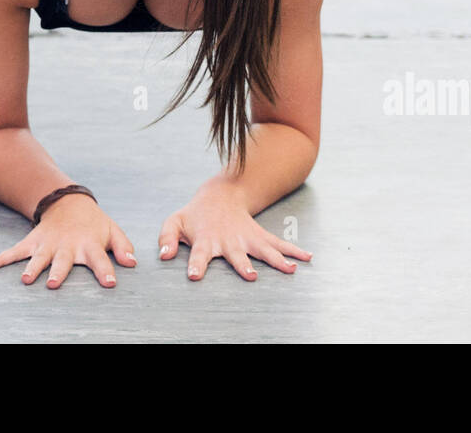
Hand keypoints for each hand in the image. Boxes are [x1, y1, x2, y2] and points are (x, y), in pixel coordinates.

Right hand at [0, 194, 136, 288]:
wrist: (68, 202)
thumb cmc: (93, 224)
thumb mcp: (112, 231)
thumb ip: (123, 247)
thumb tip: (132, 263)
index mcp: (89, 245)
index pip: (100, 258)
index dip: (105, 270)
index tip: (109, 283)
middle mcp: (67, 246)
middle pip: (63, 261)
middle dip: (58, 271)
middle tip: (54, 283)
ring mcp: (48, 244)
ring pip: (39, 258)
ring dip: (32, 268)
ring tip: (26, 279)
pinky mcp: (33, 242)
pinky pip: (15, 251)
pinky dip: (0, 259)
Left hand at [158, 183, 311, 280]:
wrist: (220, 195)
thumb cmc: (195, 215)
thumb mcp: (175, 222)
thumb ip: (167, 237)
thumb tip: (163, 256)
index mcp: (206, 240)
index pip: (198, 254)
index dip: (196, 264)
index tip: (195, 275)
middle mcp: (228, 241)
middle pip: (236, 255)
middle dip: (242, 265)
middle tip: (250, 275)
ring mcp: (246, 239)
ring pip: (263, 250)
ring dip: (277, 260)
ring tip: (291, 269)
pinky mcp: (259, 236)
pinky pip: (278, 244)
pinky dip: (294, 251)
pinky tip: (307, 258)